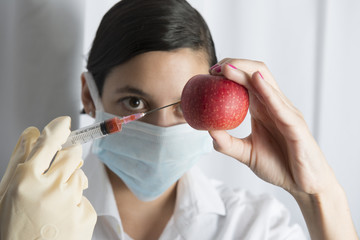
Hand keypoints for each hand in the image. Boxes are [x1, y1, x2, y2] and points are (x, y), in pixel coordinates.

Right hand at [0, 117, 95, 239]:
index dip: (58, 129)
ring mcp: (71, 203)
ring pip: (80, 174)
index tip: (64, 123)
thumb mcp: (6, 193)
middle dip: (68, 153)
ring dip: (70, 181)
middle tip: (60, 164)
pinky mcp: (86, 216)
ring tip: (54, 200)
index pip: (49, 142)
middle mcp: (52, 188)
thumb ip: (20, 161)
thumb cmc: (13, 227)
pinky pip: (84, 197)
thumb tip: (32, 133)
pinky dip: (75, 202)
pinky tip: (62, 216)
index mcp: (26, 181)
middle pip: (72, 153)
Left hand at [208, 59, 358, 239]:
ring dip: (247, 72)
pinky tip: (256, 80)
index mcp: (263, 109)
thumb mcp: (246, 153)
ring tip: (227, 68)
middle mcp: (275, 106)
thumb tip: (207, 130)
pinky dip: (268, 91)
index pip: (246, 82)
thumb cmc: (278, 165)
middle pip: (257, 74)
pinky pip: (281, 106)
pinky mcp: (296, 126)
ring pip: (268, 84)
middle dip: (235, 65)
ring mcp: (287, 113)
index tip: (209, 73)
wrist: (303, 185)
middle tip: (214, 68)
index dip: (229, 73)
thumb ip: (227, 143)